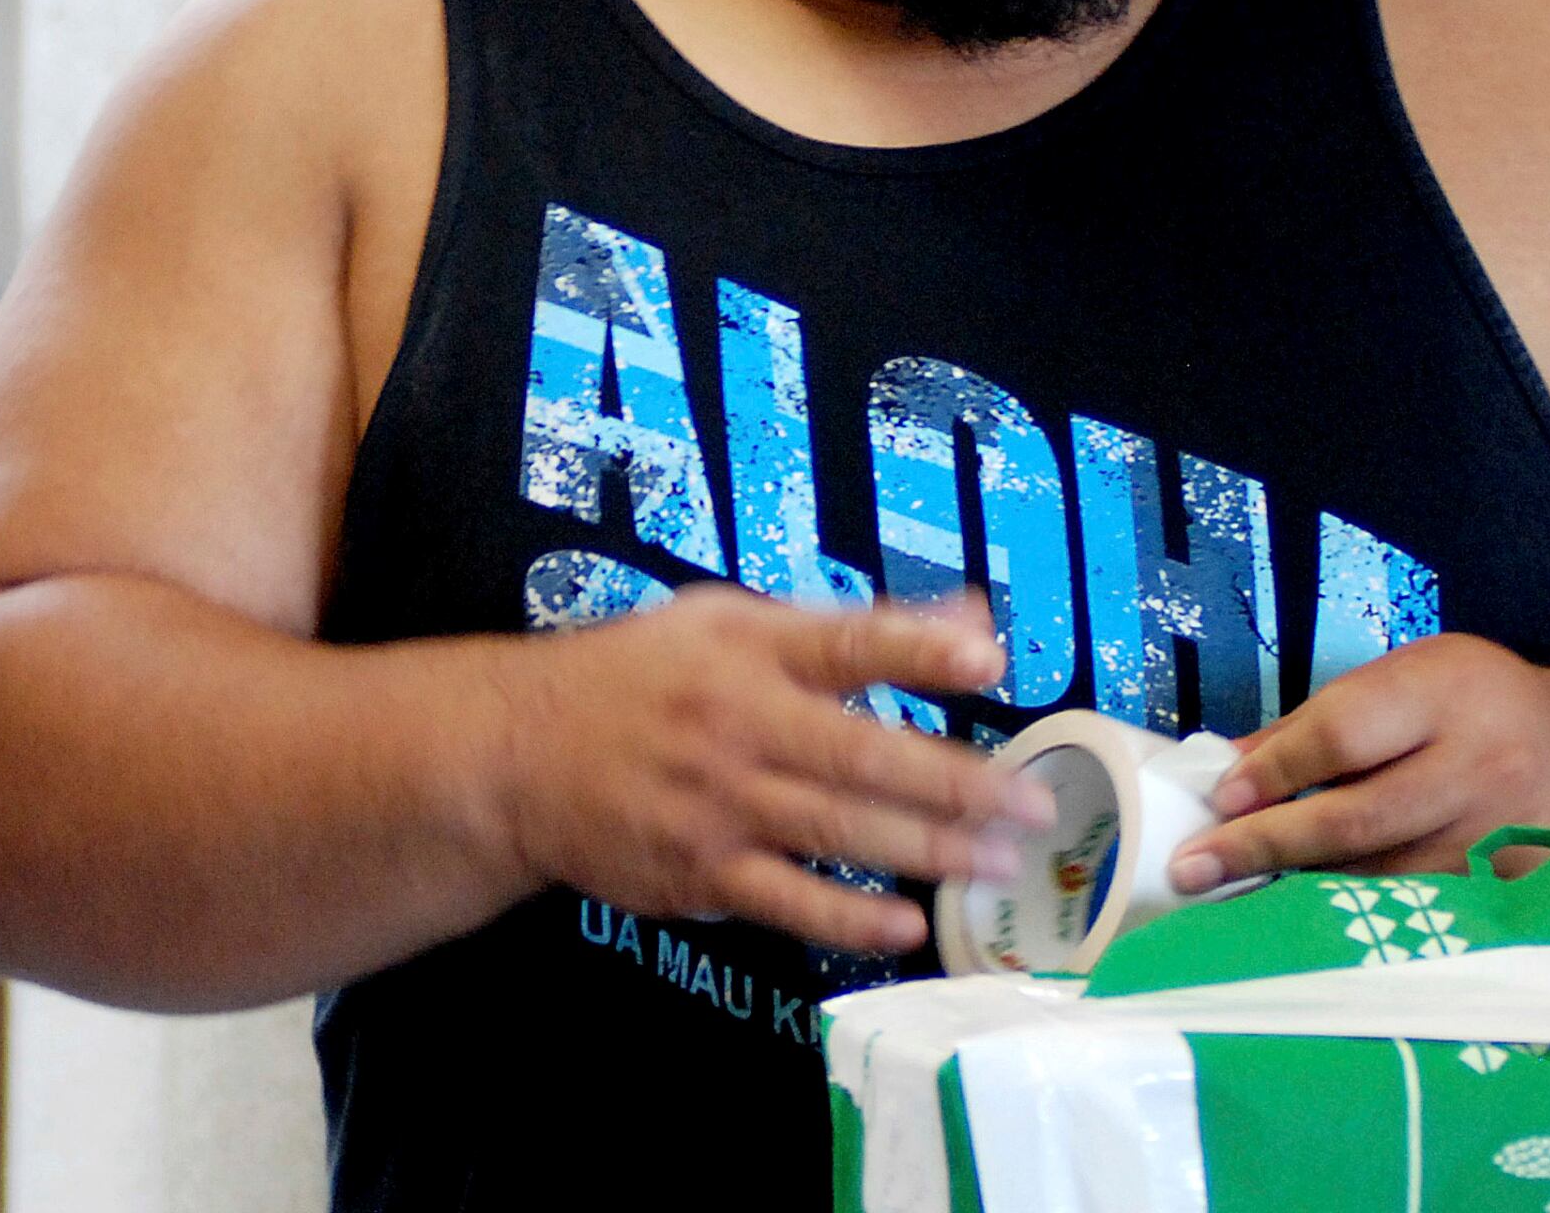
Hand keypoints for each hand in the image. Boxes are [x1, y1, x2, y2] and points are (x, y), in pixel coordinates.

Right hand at [488, 586, 1054, 957]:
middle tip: (1033, 806)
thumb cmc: (641, 679)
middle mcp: (736, 723)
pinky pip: (785, 901)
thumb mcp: (730, 624)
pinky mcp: (696, 871)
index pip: (845, 643)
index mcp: (747, 652)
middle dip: (955, 784)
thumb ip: (850, 629)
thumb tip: (973, 622)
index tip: (989, 658)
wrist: (517, 752)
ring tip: (997, 866)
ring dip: (925, 852)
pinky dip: (846, 917)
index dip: (917, 648)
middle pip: (861, 755)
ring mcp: (716, 804)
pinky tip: (905, 926)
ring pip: (836, 832)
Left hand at [1168, 634, 1549, 892]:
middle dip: (1267, 845)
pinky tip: (1311, 925)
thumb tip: (1226, 771)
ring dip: (1304, 892)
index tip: (1222, 799)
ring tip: (1234, 901)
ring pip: (1387, 878)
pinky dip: (1363, 918)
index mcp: (1448, 691)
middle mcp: (1485, 763)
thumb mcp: (1405, 680)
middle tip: (1194, 866)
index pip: (1344, 734)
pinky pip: (1426, 911)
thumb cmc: (1473, 708)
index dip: (1277, 770)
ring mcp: (1508, 836)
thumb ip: (1320, 722)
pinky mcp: (1521, 890)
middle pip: (1359, 818)